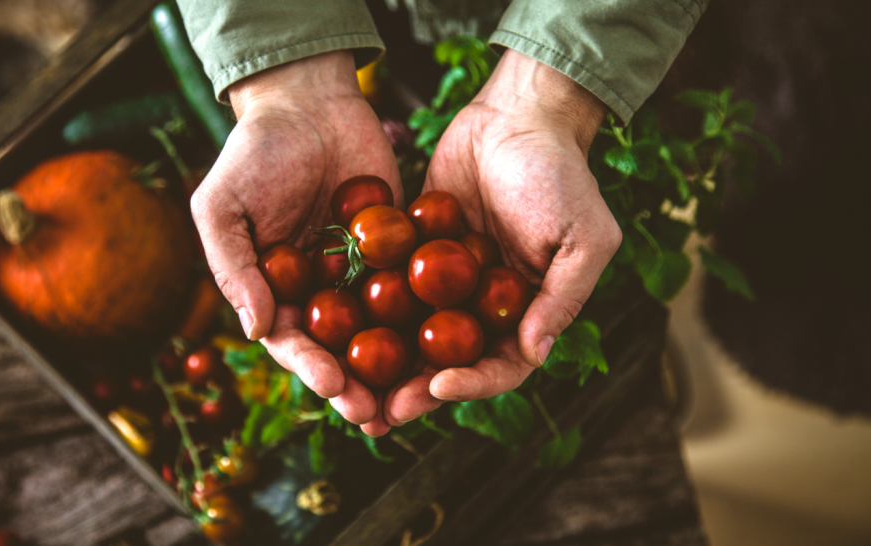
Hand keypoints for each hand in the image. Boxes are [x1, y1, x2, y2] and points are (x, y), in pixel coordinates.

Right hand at [190, 51, 399, 424]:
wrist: (308, 102)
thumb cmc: (253, 153)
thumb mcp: (222, 206)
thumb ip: (233, 266)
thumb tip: (255, 329)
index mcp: (275, 291)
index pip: (292, 341)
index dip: (311, 366)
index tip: (333, 386)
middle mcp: (320, 291)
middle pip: (340, 348)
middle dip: (358, 384)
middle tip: (380, 413)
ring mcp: (361, 272)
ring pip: (381, 329)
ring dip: (396, 366)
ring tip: (417, 396)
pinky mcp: (398, 248)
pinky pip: (414, 284)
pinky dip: (430, 312)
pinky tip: (452, 338)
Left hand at [364, 49, 621, 435]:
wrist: (517, 115)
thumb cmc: (561, 174)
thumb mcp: (583, 237)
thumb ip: (562, 297)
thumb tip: (535, 353)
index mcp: (527, 312)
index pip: (502, 365)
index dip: (472, 383)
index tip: (438, 387)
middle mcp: (484, 306)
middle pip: (450, 362)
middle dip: (416, 389)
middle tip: (381, 412)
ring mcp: (446, 282)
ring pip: (414, 334)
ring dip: (386, 364)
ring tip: (351, 386)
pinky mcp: (414, 252)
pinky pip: (390, 287)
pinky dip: (366, 309)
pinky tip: (335, 327)